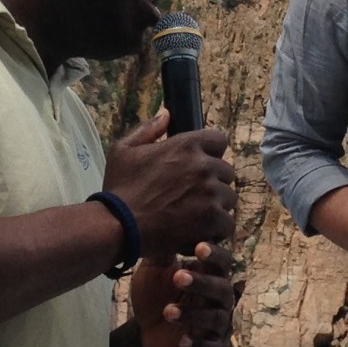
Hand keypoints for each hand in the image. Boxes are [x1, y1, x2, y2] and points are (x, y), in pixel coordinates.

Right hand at [104, 110, 236, 258]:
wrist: (118, 227)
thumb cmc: (119, 189)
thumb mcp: (123, 151)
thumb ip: (148, 129)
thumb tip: (166, 114)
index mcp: (186, 145)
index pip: (219, 140)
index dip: (211, 153)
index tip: (200, 166)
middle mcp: (203, 166)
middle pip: (226, 172)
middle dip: (213, 182)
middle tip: (193, 196)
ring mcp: (210, 194)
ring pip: (228, 198)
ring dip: (216, 206)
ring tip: (195, 216)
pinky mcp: (213, 220)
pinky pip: (228, 223)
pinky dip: (216, 230)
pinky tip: (199, 232)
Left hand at [134, 241, 241, 346]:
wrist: (145, 330)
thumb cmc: (155, 295)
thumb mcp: (154, 272)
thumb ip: (162, 252)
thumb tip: (163, 221)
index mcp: (210, 275)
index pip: (221, 262)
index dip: (214, 255)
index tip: (198, 247)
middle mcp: (219, 299)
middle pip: (222, 288)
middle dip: (202, 283)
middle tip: (178, 277)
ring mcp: (216, 325)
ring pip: (216, 318)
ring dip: (193, 314)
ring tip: (168, 311)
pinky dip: (199, 344)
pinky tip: (183, 339)